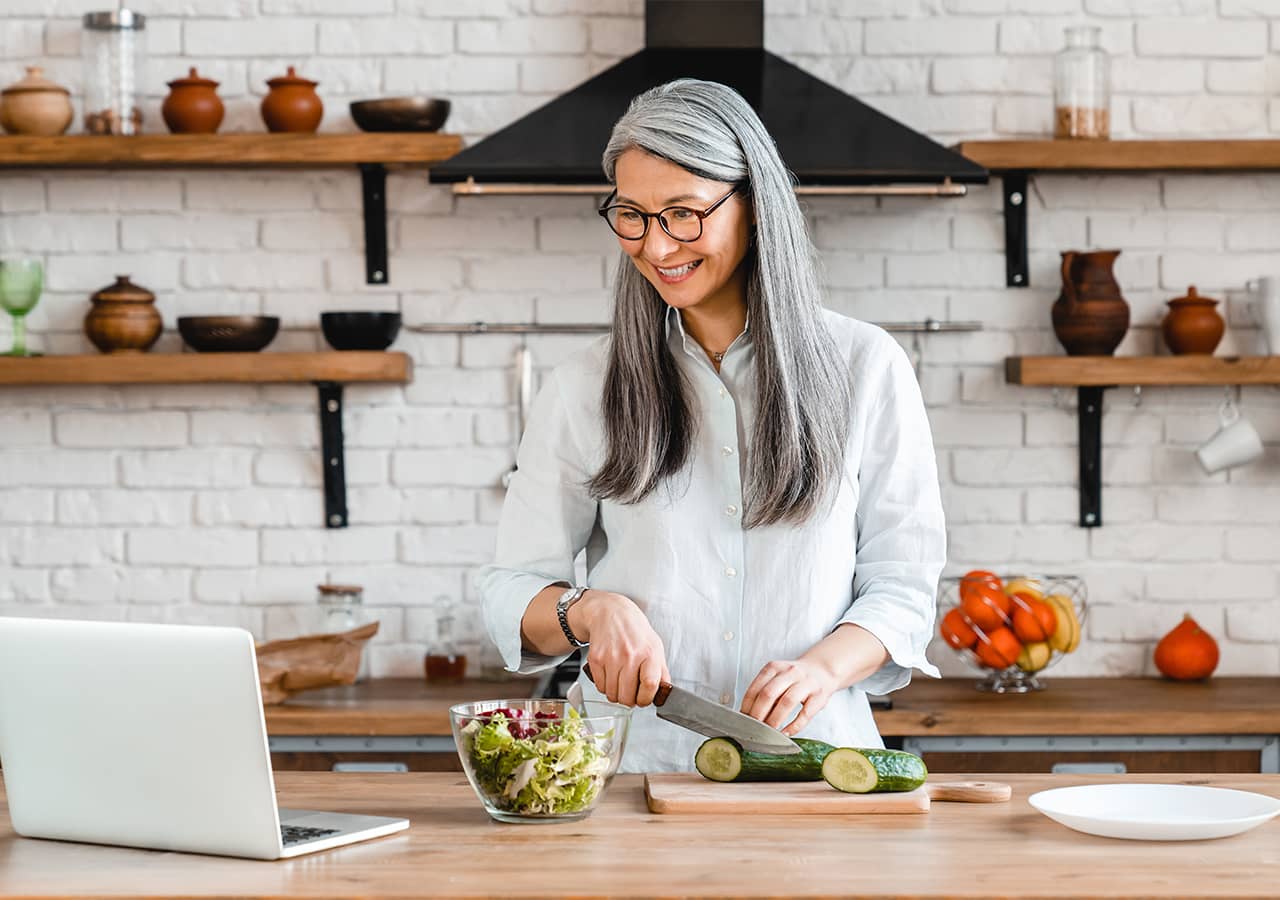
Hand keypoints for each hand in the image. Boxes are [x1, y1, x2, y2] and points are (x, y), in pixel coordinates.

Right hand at [577, 590, 669, 707]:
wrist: (610, 613)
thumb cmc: (634, 630)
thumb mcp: (655, 645)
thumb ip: (661, 671)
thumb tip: (663, 694)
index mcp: (649, 653)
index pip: (650, 685)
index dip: (646, 699)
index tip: (644, 699)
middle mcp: (630, 656)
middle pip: (627, 696)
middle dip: (630, 700)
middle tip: (631, 693)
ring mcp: (611, 658)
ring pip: (612, 694)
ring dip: (617, 694)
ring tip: (621, 683)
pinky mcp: (596, 659)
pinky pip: (600, 687)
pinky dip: (605, 687)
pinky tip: (610, 676)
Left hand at [740, 658, 838, 736]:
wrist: (822, 670)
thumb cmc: (795, 678)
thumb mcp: (777, 677)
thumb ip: (765, 692)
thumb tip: (748, 716)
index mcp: (775, 667)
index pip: (756, 687)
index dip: (747, 705)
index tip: (743, 719)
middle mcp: (790, 672)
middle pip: (769, 694)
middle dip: (758, 714)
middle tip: (753, 728)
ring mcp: (806, 683)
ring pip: (787, 702)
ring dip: (774, 720)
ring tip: (768, 732)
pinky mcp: (819, 696)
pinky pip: (805, 713)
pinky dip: (793, 726)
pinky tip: (786, 733)